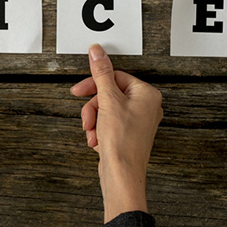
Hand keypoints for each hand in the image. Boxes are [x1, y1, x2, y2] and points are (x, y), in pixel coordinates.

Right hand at [71, 44, 162, 222]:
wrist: (122, 174)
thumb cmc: (122, 142)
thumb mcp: (107, 101)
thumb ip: (101, 73)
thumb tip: (98, 51)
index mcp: (147, 94)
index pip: (115, 77)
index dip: (95, 85)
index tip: (79, 90)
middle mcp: (145, 106)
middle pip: (108, 94)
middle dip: (93, 108)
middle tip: (87, 116)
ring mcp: (137, 121)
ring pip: (105, 109)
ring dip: (94, 121)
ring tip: (93, 132)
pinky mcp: (127, 134)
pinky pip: (107, 123)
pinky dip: (98, 130)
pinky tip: (97, 140)